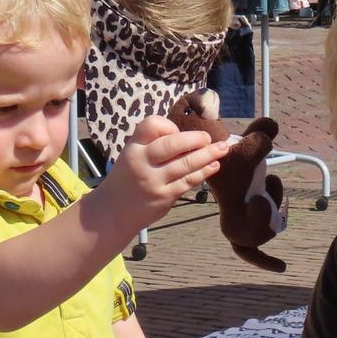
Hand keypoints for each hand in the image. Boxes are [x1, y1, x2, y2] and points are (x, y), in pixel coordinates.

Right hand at [96, 115, 229, 236]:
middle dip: (195, 139)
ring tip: (223, 149)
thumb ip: (153, 146)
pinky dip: (203, 172)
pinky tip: (214, 166)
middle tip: (209, 137)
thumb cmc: (128, 180)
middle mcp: (142, 162)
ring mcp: (154, 181)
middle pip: (173, 144)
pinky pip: (188, 181)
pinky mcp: (165, 197)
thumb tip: (190, 138)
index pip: (151, 125)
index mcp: (133, 148)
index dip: (168, 125)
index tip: (176, 131)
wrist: (113, 212)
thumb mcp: (132, 156)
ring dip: (207, 155)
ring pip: (185, 163)